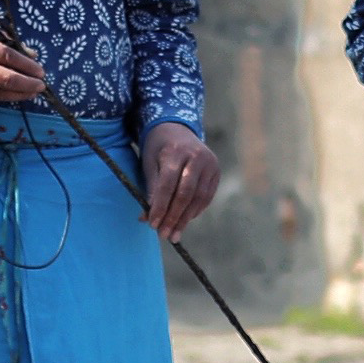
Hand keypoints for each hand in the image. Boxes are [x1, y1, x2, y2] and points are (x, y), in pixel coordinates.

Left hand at [139, 121, 218, 239]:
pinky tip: (184, 220)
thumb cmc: (158, 149)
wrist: (176, 128)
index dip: (160, 207)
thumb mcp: (149, 164)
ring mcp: (210, 163)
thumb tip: (147, 219)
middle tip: (164, 235)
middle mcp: (196, 156)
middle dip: (174, 217)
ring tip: (174, 234)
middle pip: (185, 193)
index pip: (167, 185)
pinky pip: (207, 196)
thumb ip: (151, 189)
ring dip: (185, 218)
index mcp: (175, 152)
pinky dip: (195, 211)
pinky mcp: (216, 171)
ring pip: (199, 197)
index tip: (152, 224)